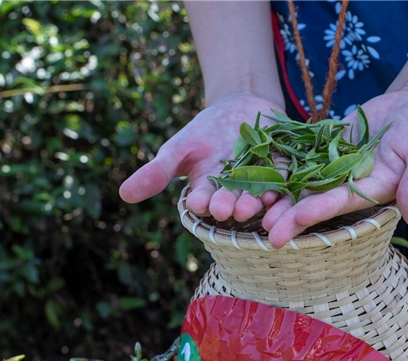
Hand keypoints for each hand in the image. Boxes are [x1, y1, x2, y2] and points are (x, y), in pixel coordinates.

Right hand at [119, 94, 284, 221]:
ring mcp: (261, 185)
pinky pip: (283, 179)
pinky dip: (280, 182)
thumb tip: (124, 194)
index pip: (203, 200)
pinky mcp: (283, 173)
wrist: (241, 106)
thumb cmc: (205, 132)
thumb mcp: (178, 149)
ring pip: (258, 196)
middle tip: (227, 208)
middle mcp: (235, 195)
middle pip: (232, 202)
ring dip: (255, 201)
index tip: (197, 201)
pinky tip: (278, 185)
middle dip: (229, 205)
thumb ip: (157, 172)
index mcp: (209, 194)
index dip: (201, 201)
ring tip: (251, 204)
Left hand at [261, 88, 407, 247]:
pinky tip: (254, 175)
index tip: (298, 218)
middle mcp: (348, 186)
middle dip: (291, 218)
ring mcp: (333, 169)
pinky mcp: (322, 150)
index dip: (320, 210)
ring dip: (279, 199)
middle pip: (315, 202)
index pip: (342, 203)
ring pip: (301, 185)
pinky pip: (299, 158)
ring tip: (252, 210)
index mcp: (371, 193)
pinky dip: (279, 167)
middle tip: (267, 234)